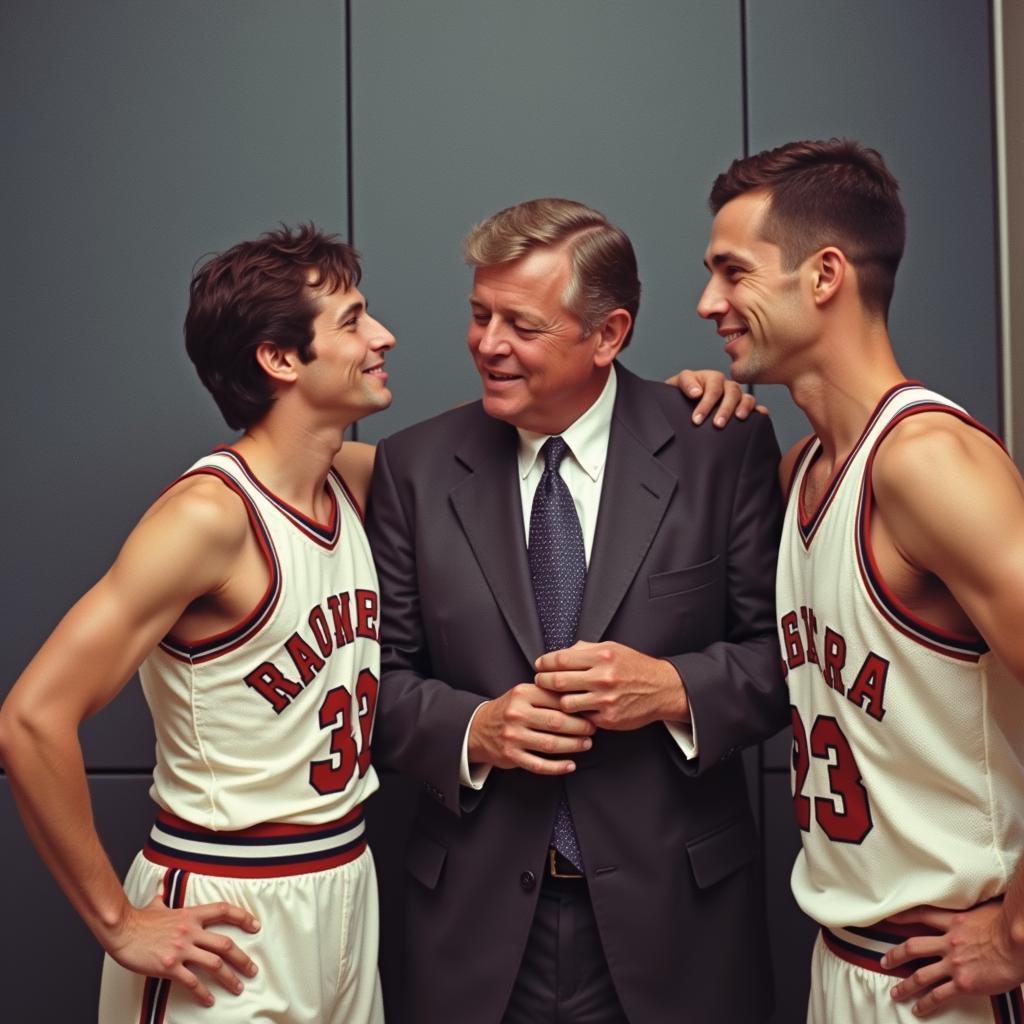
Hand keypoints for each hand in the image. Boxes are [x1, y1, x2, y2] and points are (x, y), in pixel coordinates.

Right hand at [106, 895, 259, 1006]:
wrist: (121, 930)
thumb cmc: (137, 919)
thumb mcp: (156, 906)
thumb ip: (163, 901)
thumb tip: (160, 894)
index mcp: (190, 915)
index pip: (223, 911)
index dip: (243, 917)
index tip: (255, 926)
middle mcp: (190, 931)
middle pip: (225, 944)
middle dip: (242, 958)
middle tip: (253, 969)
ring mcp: (181, 949)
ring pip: (214, 964)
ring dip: (229, 977)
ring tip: (238, 987)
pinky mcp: (170, 966)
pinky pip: (192, 982)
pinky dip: (203, 992)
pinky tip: (209, 1000)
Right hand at [467, 684, 594, 774]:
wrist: (478, 728)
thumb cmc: (508, 710)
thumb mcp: (523, 694)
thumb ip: (546, 695)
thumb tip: (579, 701)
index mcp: (522, 694)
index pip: (556, 699)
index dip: (576, 707)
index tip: (589, 712)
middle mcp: (516, 714)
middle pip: (557, 722)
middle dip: (580, 727)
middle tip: (592, 729)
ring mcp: (513, 736)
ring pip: (550, 744)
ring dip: (573, 746)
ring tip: (586, 744)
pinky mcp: (511, 756)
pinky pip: (539, 765)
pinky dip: (558, 767)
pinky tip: (570, 765)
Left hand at [534, 641, 687, 730]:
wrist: (662, 689)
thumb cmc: (634, 667)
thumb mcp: (612, 648)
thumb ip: (585, 649)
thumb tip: (559, 654)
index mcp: (602, 656)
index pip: (561, 659)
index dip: (545, 663)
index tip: (540, 665)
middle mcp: (603, 677)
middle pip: (558, 681)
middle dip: (543, 681)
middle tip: (540, 680)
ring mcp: (606, 700)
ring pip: (565, 703)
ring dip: (558, 700)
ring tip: (559, 696)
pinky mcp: (609, 718)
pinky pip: (582, 717)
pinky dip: (577, 713)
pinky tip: (578, 707)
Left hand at [664, 368, 766, 425]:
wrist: (680, 404)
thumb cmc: (679, 394)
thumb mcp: (676, 384)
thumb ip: (685, 383)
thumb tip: (697, 392)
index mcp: (710, 378)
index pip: (713, 388)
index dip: (706, 403)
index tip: (697, 419)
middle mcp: (725, 385)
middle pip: (732, 392)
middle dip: (725, 408)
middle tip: (717, 424)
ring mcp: (735, 396)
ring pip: (745, 397)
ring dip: (744, 407)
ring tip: (739, 418)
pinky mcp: (741, 407)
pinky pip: (754, 406)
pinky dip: (759, 410)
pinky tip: (761, 414)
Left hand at [881, 902, 1023, 1015]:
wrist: (1018, 942)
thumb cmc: (1008, 924)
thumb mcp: (984, 910)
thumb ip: (972, 914)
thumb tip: (975, 911)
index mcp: (953, 922)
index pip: (921, 915)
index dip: (902, 916)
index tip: (888, 918)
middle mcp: (948, 942)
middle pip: (913, 947)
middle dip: (895, 956)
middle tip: (884, 962)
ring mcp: (954, 964)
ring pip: (921, 975)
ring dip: (906, 986)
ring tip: (895, 993)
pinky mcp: (963, 983)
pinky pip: (939, 995)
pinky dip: (926, 1004)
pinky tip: (918, 1009)